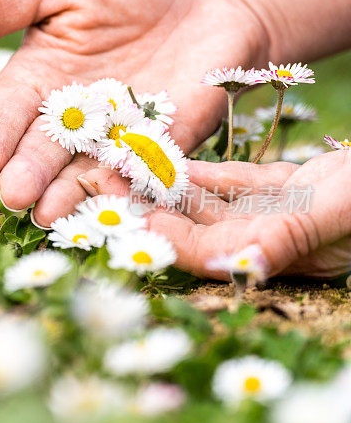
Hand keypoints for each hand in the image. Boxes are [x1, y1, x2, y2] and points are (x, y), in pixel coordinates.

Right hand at [0, 0, 268, 225]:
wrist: (211, 4)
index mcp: (33, 83)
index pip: (3, 114)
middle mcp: (67, 124)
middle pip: (39, 154)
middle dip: (27, 175)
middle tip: (16, 196)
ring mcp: (113, 144)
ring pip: (83, 176)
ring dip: (68, 197)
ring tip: (52, 214)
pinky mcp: (160, 157)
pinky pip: (140, 179)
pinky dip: (129, 193)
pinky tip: (119, 205)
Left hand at [78, 150, 350, 278]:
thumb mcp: (341, 210)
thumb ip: (290, 238)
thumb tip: (238, 267)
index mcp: (278, 254)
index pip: (203, 252)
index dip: (161, 236)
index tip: (123, 213)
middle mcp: (266, 239)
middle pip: (192, 228)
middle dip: (145, 210)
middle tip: (96, 184)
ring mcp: (272, 212)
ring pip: (204, 202)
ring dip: (162, 186)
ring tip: (117, 164)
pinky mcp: (282, 189)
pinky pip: (229, 181)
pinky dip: (198, 170)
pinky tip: (162, 155)